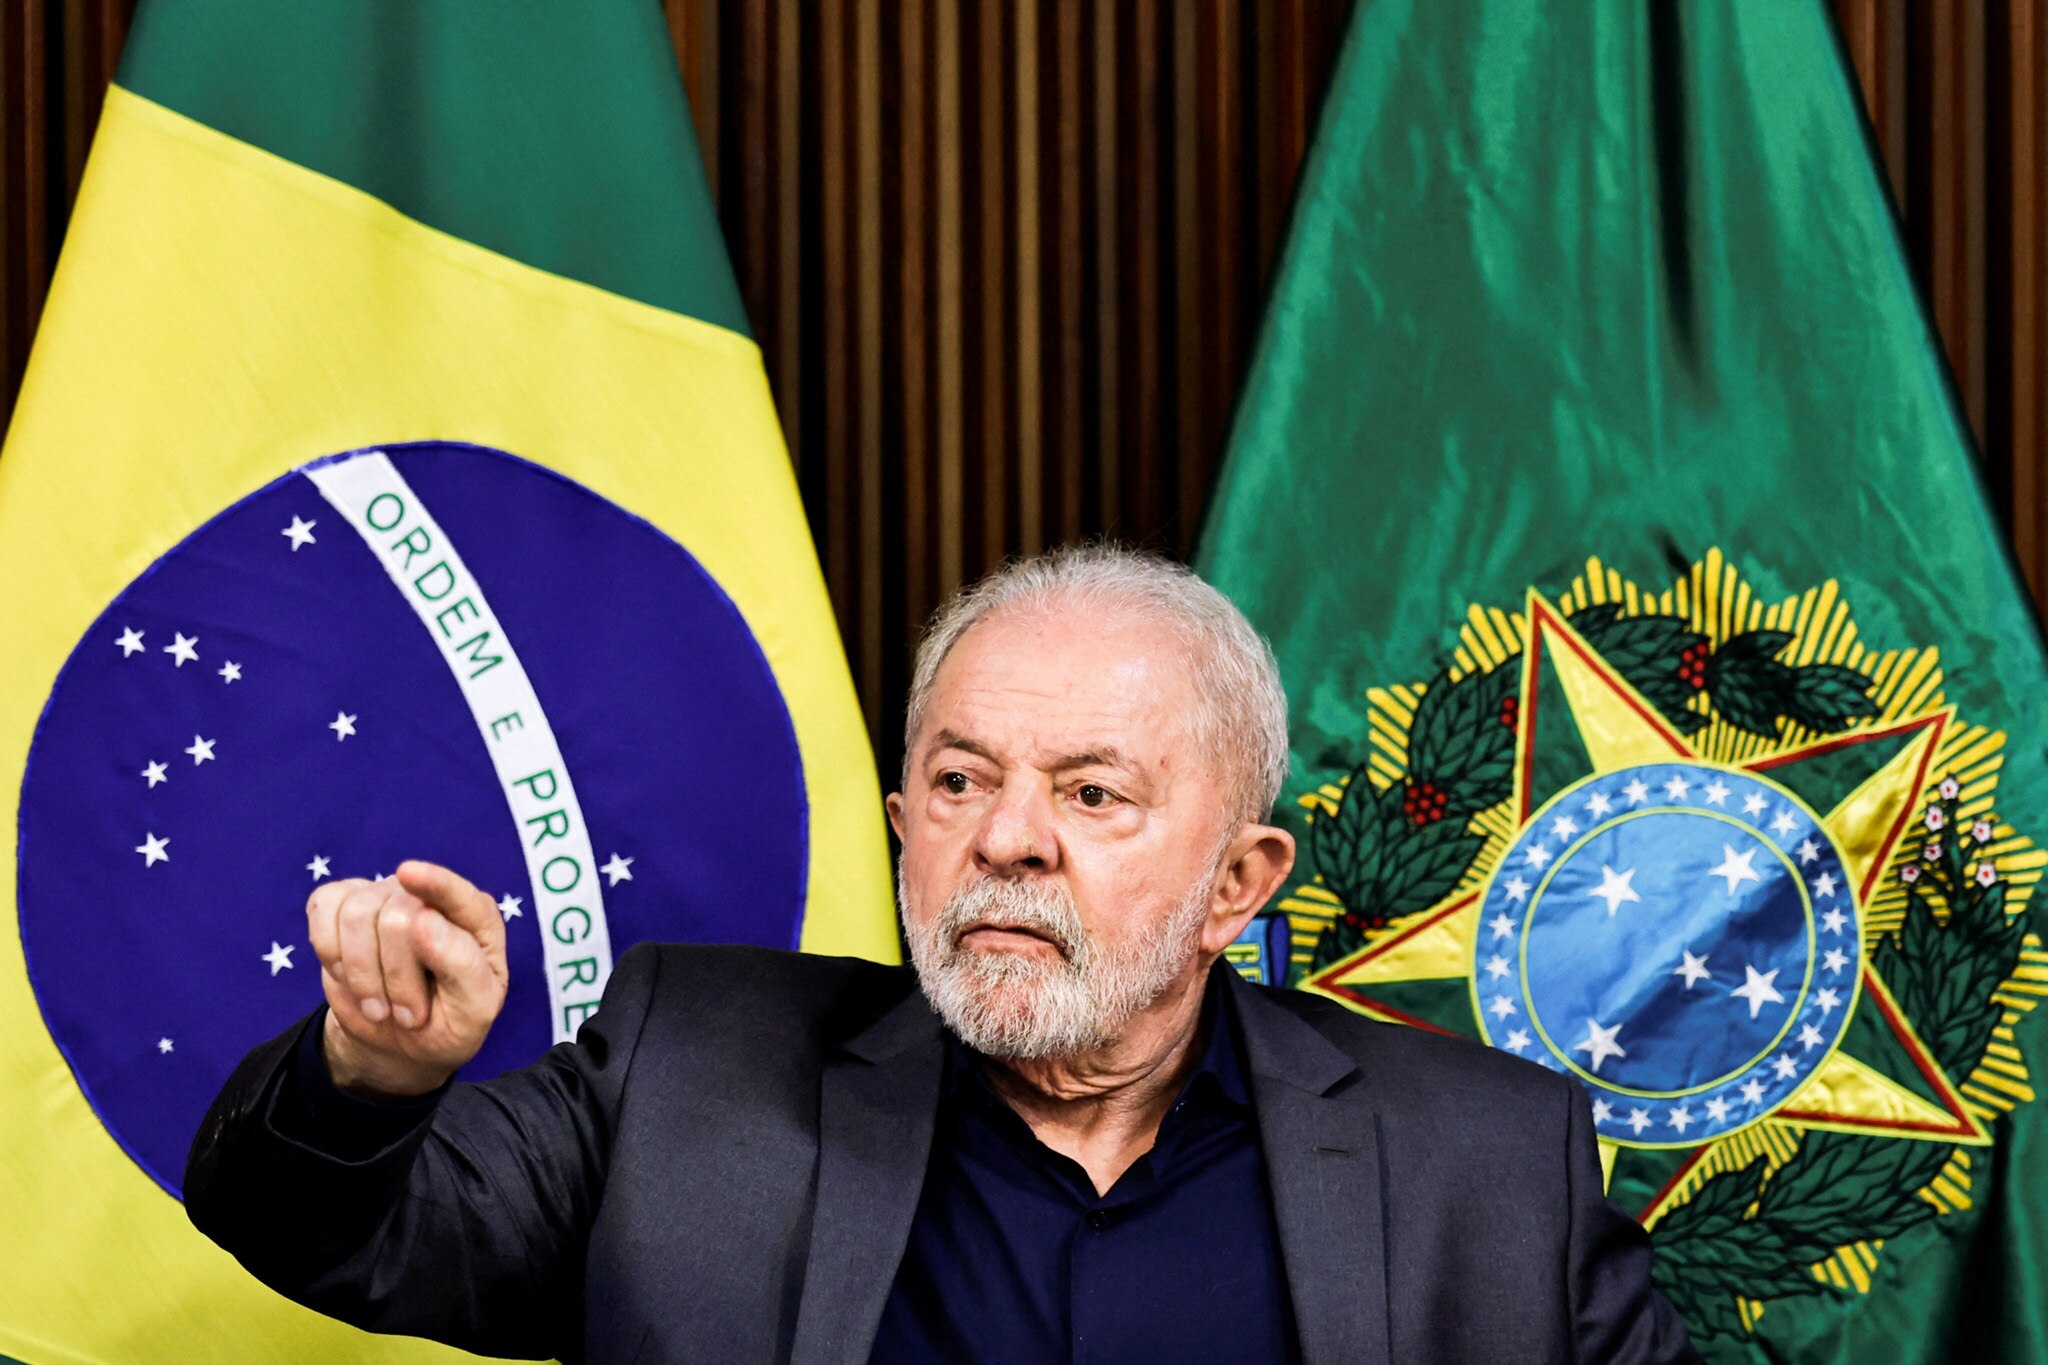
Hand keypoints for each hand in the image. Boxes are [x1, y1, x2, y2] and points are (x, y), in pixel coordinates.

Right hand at [305, 860, 508, 1097]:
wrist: (402, 1042)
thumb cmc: (448, 1021)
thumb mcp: (472, 1009)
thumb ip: (462, 964)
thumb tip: (425, 918)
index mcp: (475, 919)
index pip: (457, 894)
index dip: (434, 883)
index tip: (408, 874)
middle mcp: (428, 897)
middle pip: (397, 916)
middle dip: (397, 977)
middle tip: (410, 1017)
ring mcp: (383, 896)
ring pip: (357, 915)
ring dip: (363, 975)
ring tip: (380, 1008)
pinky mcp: (343, 904)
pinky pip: (324, 907)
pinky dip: (329, 951)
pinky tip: (346, 977)